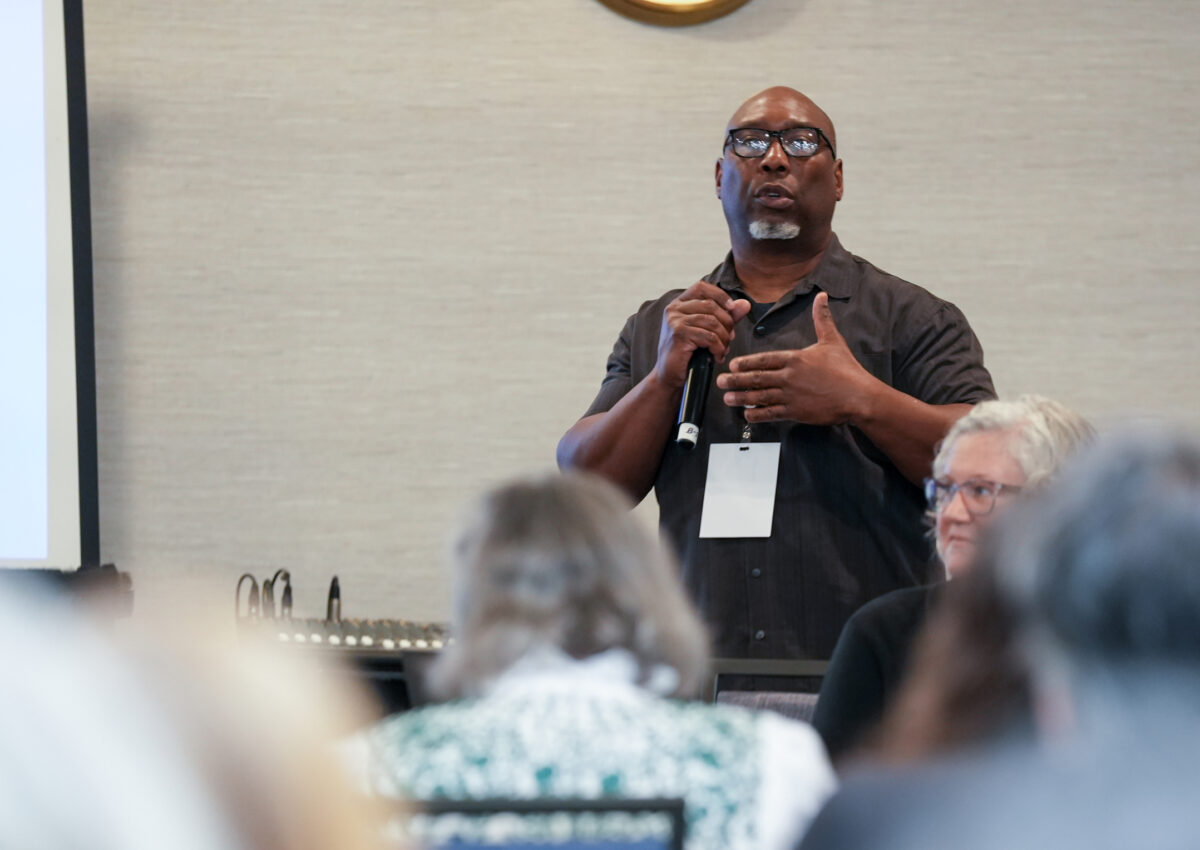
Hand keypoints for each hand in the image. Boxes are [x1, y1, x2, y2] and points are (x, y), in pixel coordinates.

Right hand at [655, 281, 751, 388]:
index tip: (732, 309)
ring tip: (723, 350)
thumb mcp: (707, 331)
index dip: (720, 295)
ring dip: (724, 338)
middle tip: (729, 338)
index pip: (701, 287)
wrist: (669, 376)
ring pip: (712, 322)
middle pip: (711, 305)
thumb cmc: (688, 354)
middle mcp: (674, 309)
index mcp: (678, 304)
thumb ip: (725, 316)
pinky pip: (709, 337)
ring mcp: (675, 321)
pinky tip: (717, 357)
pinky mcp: (679, 335)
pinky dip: (718, 348)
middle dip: (727, 323)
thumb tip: (745, 304)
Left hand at [716, 291, 877, 424]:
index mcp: (795, 358)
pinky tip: (747, 414)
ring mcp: (792, 396)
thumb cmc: (847, 369)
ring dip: (742, 397)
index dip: (747, 363)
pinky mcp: (797, 412)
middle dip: (736, 380)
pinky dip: (758, 414)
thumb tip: (821, 296)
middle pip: (757, 378)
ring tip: (727, 398)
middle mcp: (790, 377)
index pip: (765, 359)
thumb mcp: (833, 340)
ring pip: (760, 396)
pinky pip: (772, 413)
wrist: (859, 396)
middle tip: (721, 381)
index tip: (732, 364)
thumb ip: (822, 319)